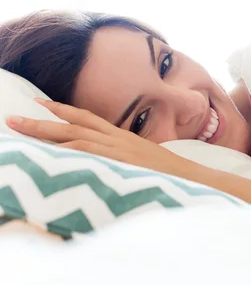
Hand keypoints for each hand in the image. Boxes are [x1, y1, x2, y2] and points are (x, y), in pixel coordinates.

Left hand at [6, 99, 193, 177]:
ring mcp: (120, 153)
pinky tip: (46, 154)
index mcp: (125, 140)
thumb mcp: (147, 165)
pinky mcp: (122, 165)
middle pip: (75, 126)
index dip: (63, 111)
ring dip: (45, 133)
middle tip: (12, 119)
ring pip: (75, 138)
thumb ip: (127, 162)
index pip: (89, 120)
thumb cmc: (174, 177)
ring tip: (18, 128)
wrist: (198, 180)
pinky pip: (88, 155)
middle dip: (41, 122)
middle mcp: (120, 142)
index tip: (40, 104)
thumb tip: (111, 167)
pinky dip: (66, 153)